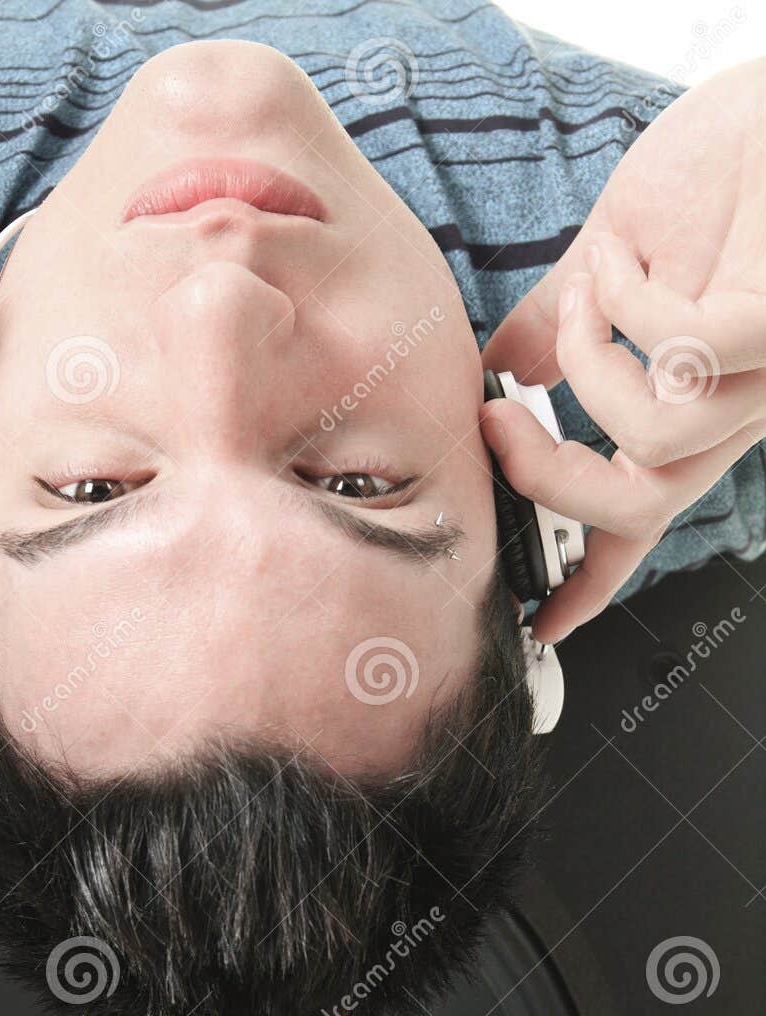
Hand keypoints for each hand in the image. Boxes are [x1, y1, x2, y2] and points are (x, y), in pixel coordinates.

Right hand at [480, 59, 765, 643]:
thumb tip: (501, 363)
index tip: (541, 628)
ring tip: (584, 293)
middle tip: (494, 420)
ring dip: (588, 366)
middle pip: (636, 509)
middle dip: (545, 477)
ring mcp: (754, 376)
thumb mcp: (610, 262)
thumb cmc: (713, 168)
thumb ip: (556, 321)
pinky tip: (617, 259)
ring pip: (651, 440)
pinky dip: (624, 302)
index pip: (634, 517)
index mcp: (685, 415)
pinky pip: (679, 352)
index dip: (589, 580)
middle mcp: (725, 413)